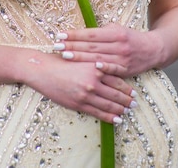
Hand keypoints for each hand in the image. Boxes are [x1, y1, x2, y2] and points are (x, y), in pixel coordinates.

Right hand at [22, 52, 136, 124]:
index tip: (133, 91)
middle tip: (134, 103)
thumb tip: (108, 70)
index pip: (117, 79)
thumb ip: (95, 64)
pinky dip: (110, 117)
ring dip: (120, 109)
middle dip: (127, 99)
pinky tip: (117, 119)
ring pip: (109, 104)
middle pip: (116, 93)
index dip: (126, 87)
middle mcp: (93, 81)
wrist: (43, 71)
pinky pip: (99, 113)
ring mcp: (87, 94)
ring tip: (127, 111)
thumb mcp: (81, 58)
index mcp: (95, 67)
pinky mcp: (79, 104)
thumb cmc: (60, 62)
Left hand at [52, 23, 161, 76]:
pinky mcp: (126, 70)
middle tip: (56, 45)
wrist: (153, 50)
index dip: (75, 34)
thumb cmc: (130, 38)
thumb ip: (102, 32)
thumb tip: (83, 34)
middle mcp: (119, 45)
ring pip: (98, 57)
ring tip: (64, 55)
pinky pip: (113, 70)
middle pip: (91, 45)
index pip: (91, 34)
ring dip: (80, 57)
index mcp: (115, 33)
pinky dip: (103, 68)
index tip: (60, 34)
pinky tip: (92, 67)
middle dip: (73, 45)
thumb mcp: (118, 29)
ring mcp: (122, 58)